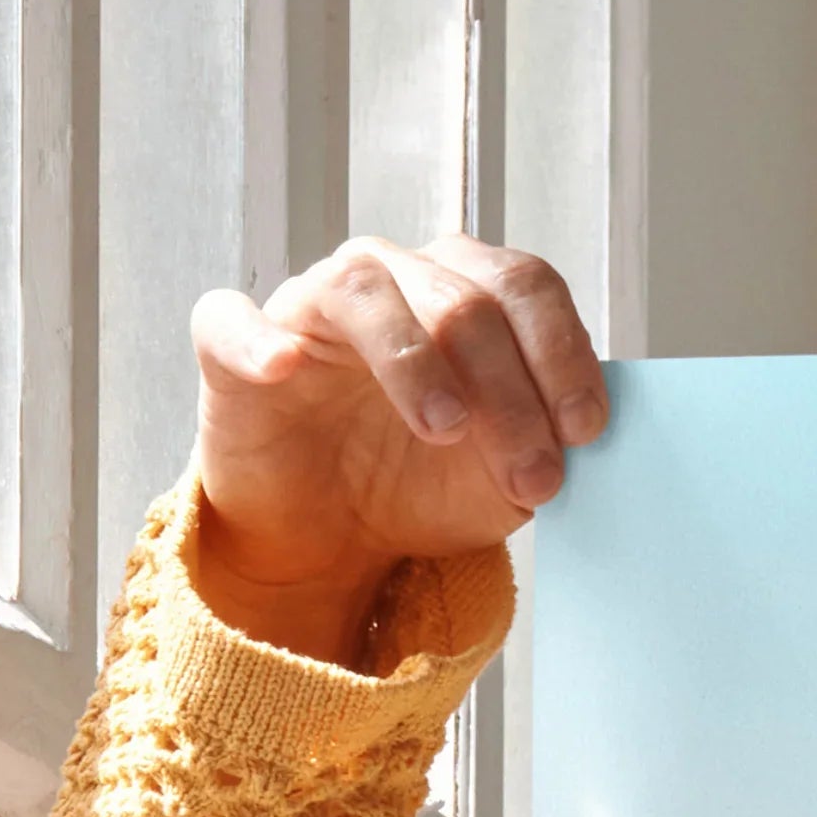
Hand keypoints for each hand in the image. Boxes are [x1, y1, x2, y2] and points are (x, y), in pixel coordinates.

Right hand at [186, 237, 606, 665]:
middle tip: (532, 475)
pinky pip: (232, 320)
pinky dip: (258, 339)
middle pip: (462, 298)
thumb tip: (581, 437)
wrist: (332, 537)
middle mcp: (393, 279)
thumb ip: (545, 445)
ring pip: (365, 291)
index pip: (525, 287)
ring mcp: (311, 305)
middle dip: (510, 393)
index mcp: (466, 293)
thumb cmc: (421, 485)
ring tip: (446, 430)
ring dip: (415, 361)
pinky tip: (284, 368)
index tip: (584, 430)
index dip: (562, 352)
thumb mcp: (504, 479)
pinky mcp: (234, 346)